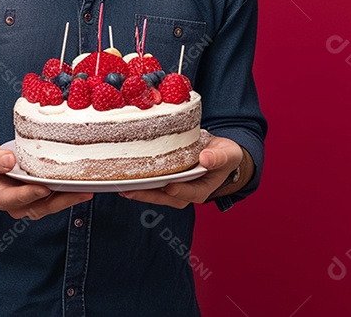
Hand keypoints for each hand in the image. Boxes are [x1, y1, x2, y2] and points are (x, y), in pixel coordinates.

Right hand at [0, 144, 93, 218]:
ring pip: (51, 205)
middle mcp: (17, 205)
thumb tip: (9, 160)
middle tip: (83, 192)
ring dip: (70, 199)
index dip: (32, 193)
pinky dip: (68, 194)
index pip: (18, 198)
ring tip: (89, 188)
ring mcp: (29, 204)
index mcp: (2, 197)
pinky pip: (55, 199)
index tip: (45, 187)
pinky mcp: (38, 198)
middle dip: (63, 201)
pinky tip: (82, 184)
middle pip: (42, 207)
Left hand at [119, 136, 243, 208]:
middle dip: (148, 194)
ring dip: (139, 191)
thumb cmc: (224, 156)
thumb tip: (206, 159)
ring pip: (155, 194)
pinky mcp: (166, 183)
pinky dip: (140, 184)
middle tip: (130, 190)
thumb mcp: (228, 154)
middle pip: (166, 197)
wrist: (219, 156)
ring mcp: (175, 190)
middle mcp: (186, 193)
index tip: (169, 185)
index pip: (189, 193)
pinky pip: (152, 186)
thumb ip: (219, 157)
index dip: (179, 190)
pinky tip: (126, 180)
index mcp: (203, 189)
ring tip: (122, 187)